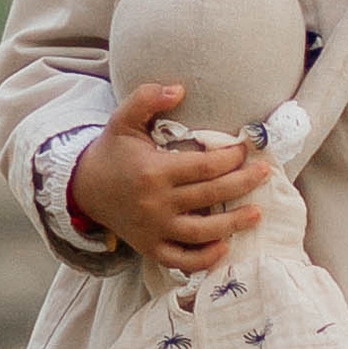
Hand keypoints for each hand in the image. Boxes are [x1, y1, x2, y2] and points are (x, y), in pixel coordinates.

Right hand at [70, 82, 270, 273]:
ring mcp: (153, 229)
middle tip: (264, 173)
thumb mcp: (122, 119)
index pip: (203, 167)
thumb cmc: (111, 152)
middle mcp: (155, 203)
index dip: (230, 158)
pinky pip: (180, 260)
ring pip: (201, 232)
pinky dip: (203, 259)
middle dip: (242, 184)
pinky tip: (224, 247)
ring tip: (257, 213)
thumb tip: (179, 88)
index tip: (244, 150)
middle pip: (209, 196)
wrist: (83, 189)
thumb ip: (147, 98)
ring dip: (232, 224)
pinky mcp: (149, 247)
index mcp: (153, 172)